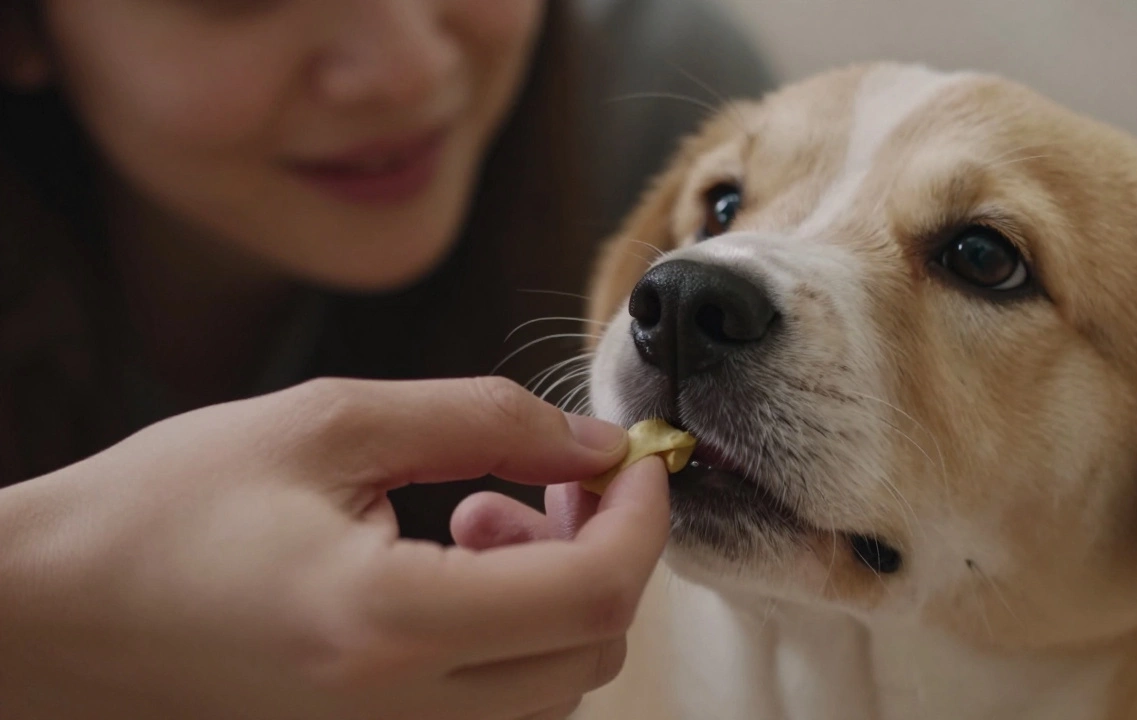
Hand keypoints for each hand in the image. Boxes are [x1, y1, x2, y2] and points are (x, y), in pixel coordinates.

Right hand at [0, 377, 669, 719]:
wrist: (54, 613)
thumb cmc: (168, 507)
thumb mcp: (331, 423)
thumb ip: (480, 421)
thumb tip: (590, 441)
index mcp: (389, 623)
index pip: (593, 593)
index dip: (641, 517)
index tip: (633, 457)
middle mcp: (400, 713)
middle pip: (589, 651)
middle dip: (605, 550)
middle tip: (554, 474)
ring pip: (551, 687)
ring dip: (556, 592)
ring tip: (484, 512)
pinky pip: (495, 704)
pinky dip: (511, 632)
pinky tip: (452, 563)